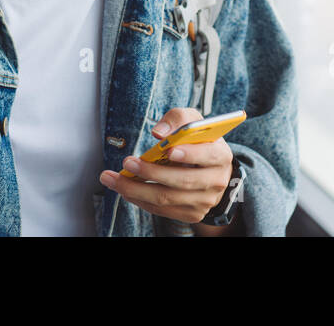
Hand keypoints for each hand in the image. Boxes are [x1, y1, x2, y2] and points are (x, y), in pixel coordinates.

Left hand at [99, 107, 233, 224]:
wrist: (209, 169)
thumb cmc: (198, 141)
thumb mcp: (192, 122)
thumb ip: (176, 119)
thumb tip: (158, 133)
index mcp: (220, 155)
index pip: (209, 155)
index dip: (190, 154)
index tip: (168, 150)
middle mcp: (216, 181)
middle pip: (182, 180)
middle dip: (151, 173)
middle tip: (127, 163)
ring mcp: (205, 201)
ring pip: (167, 198)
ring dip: (136, 189)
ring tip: (112, 179)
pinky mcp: (192, 214)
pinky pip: (162, 210)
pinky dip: (140, 200)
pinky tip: (125, 189)